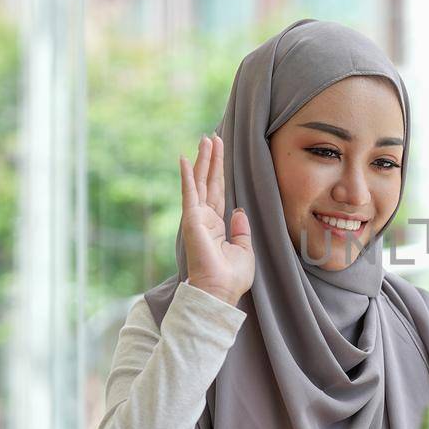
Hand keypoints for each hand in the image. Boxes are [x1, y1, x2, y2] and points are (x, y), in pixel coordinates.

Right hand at [179, 134, 253, 306]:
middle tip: (212, 137)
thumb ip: (241, 230)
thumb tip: (239, 211)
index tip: (221, 153)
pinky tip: (184, 158)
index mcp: (217, 225)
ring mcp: (196, 218)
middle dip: (211, 159)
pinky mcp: (191, 220)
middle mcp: (205, 218)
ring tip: (205, 139)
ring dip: (202, 160)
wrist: (220, 292)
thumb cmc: (231, 277)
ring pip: (200, 182)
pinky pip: (190, 193)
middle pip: (209, 182)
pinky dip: (187, 176)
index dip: (220, 172)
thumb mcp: (244, 250)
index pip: (219, 192)